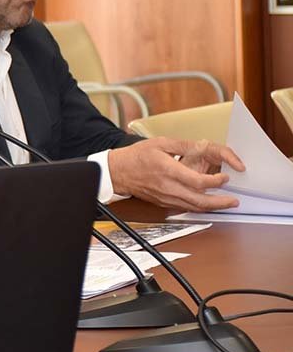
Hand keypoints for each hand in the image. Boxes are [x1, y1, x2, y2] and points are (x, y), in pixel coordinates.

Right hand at [108, 137, 243, 211]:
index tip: (225, 177)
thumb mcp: (160, 143)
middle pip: (199, 201)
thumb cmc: (136, 156)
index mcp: (168, 170)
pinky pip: (185, 207)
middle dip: (220, 202)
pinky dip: (199, 207)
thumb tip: (204, 146)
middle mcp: (168, 187)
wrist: (117, 171)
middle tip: (234, 200)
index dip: (216, 181)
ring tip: (226, 203)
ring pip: (193, 207)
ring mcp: (165, 197)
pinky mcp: (163, 203)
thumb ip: (184, 145)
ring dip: (212, 207)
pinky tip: (207, 203)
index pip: (198, 181)